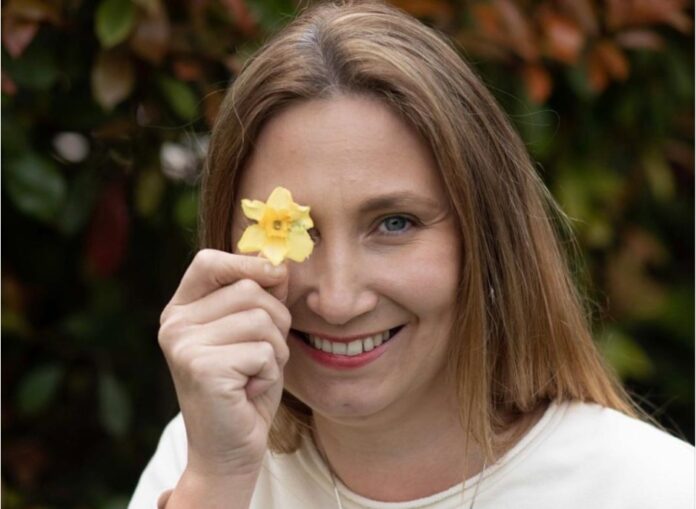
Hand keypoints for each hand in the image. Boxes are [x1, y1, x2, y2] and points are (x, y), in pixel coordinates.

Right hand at [158, 249, 290, 478]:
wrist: (230, 448)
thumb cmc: (246, 386)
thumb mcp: (254, 333)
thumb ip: (260, 297)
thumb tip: (280, 264)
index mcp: (180, 309)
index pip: (209, 261)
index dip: (249, 263)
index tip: (276, 277)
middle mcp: (174, 323)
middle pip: (249, 290)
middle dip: (276, 321)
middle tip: (261, 355)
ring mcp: (183, 345)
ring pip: (262, 319)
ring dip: (275, 350)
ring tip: (254, 373)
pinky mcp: (202, 368)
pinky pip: (263, 352)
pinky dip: (270, 373)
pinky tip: (249, 390)